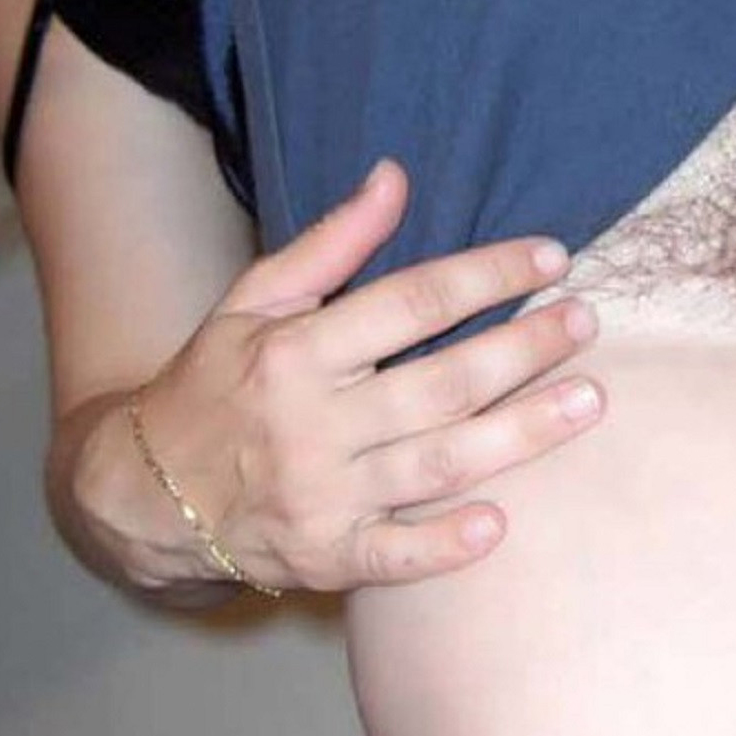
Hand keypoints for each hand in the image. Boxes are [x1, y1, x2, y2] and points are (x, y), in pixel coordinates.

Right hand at [133, 160, 602, 593]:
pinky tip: (499, 524)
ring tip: (589, 399)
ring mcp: (322, 496)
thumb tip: (395, 176)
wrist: (146, 493)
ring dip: (522, 433)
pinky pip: (394, 556)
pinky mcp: (325, 558)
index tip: (551, 257)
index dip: (488, 274)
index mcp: (297, 351)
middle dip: (525, 349)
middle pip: (442, 382)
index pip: (412, 301)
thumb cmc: (215, 382)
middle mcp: (313, 423)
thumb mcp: (255, 300)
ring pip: (439, 463)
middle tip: (586, 321)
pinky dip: (444, 544)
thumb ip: (331, 243)